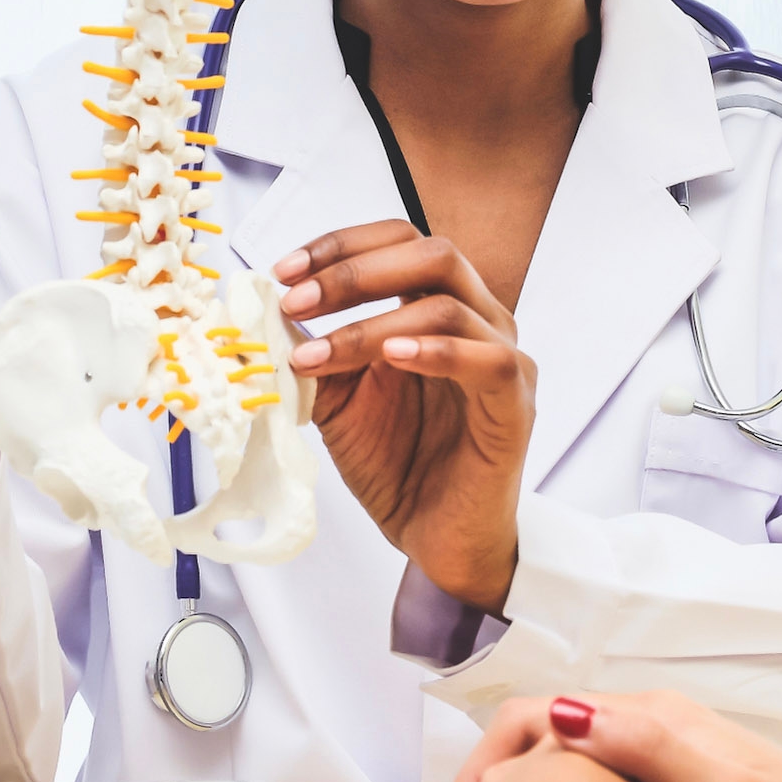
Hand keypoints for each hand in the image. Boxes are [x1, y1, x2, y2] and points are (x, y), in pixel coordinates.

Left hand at [274, 221, 534, 613]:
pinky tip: (392, 358)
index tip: (284, 272)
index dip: (342, 246)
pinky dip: (437, 351)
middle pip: (432, 254)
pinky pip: (489, 360)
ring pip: (448, 306)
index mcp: (439, 306)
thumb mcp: (338, 399)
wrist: (435, 539)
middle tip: (296, 301)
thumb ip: (314, 352)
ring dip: (371, 324)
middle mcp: (479, 320)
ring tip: (317, 354)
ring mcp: (502, 358)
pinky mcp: (516, 404)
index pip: (400, 241)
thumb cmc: (398, 463)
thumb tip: (265, 312)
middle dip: (354, 272)